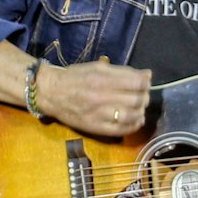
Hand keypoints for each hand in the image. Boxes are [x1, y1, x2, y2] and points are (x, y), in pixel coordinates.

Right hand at [35, 58, 152, 137]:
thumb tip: (147, 75)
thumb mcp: (97, 68)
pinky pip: (121, 130)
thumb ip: (123, 71)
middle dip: (144, 97)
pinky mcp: (95, 127)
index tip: (145, 82)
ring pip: (131, 115)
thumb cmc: (74, 77)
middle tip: (142, 95)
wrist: (50, 93)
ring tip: (139, 108)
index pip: (137, 83)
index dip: (145, 83)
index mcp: (102, 79)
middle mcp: (101, 97)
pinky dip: (133, 125)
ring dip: (141, 111)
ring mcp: (98, 114)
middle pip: (136, 100)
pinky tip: (135, 120)